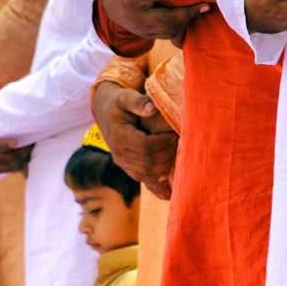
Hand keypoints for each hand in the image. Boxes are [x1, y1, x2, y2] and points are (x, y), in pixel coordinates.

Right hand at [92, 81, 177, 198]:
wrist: (106, 113)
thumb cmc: (119, 103)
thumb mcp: (125, 97)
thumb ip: (138, 102)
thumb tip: (152, 107)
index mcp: (119, 137)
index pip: (145, 147)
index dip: (162, 144)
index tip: (174, 135)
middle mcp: (119, 154)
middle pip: (148, 163)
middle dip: (167, 155)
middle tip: (179, 144)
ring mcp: (123, 164)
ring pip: (148, 174)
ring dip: (165, 168)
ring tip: (177, 156)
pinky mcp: (128, 169)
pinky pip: (143, 180)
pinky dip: (157, 185)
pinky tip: (170, 188)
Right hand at [100, 0, 210, 41]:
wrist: (112, 5)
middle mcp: (138, 17)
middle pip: (165, 18)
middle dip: (187, 13)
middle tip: (205, 5)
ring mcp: (143, 29)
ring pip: (169, 29)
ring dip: (187, 20)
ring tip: (201, 9)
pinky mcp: (148, 36)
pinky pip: (168, 35)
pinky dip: (181, 27)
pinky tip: (191, 16)